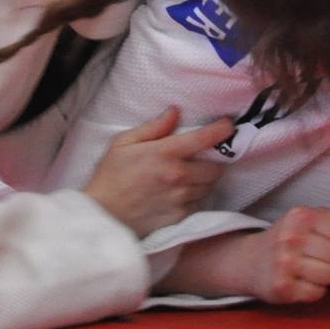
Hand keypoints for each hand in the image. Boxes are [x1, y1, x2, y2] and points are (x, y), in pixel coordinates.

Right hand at [81, 107, 234, 236]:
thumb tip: (175, 112)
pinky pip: (198, 203)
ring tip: (190, 174)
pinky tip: (180, 192)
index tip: (227, 126)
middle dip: (213, 160)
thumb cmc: (110, 176)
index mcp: (165, 154)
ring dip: (204, 179)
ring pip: (209, 186)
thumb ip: (153, 127)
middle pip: (216, 167)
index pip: (204, 138)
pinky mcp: (180, 217)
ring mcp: (180, 199)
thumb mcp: (123, 143)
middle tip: (202, 156)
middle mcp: (178, 176)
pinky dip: (195, 195)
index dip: (221, 129)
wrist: (102, 214)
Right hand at [156, 205, 329, 303]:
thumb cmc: (288, 239)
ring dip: (323, 276)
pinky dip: (312, 290)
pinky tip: (299, 282)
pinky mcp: (282, 288)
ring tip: (306, 269)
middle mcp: (290, 238)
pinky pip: (318, 293)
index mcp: (299, 216)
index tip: (327, 240)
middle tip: (312, 256)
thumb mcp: (310, 219)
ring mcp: (284, 264)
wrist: (249, 261)